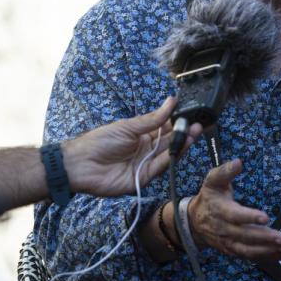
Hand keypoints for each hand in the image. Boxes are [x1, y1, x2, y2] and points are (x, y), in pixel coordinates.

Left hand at [60, 97, 199, 196]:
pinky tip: (182, 146)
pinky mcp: (143, 178)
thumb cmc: (99, 142)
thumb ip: (152, 119)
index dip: (177, 121)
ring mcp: (145, 164)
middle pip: (169, 141)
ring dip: (182, 144)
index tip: (191, 114)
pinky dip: (172, 157)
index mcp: (140, 135)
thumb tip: (171, 101)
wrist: (81, 165)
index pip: (163, 127)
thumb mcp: (128, 126)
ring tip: (195, 133)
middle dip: (184, 132)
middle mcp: (145, 149)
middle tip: (199, 124)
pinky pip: (160, 167)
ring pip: (168, 154)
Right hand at [187, 159, 280, 260]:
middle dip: (265, 238)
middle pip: (246, 236)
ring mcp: (229, 242)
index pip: (236, 216)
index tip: (265, 217)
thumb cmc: (208, 198)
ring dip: (268, 250)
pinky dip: (268, 256)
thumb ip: (225, 171)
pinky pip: (251, 256)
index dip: (250, 217)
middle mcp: (225, 229)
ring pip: (249, 250)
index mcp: (221, 210)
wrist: (194, 222)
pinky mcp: (234, 250)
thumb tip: (238, 162)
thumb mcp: (213, 181)